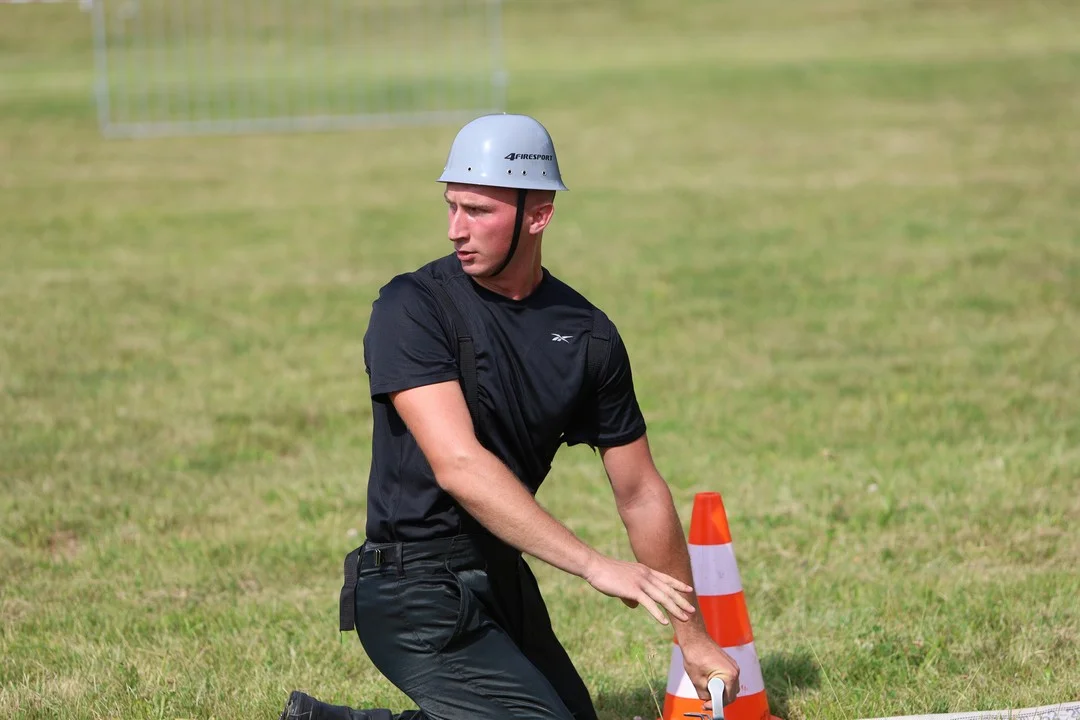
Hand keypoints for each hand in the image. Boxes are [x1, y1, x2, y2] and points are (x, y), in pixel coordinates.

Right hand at [581, 555, 695, 624]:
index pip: (666, 578)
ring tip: (685, 618)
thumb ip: (631, 594)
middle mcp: (646, 575)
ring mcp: (641, 582)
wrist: (595, 566)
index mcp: (645, 570)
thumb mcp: (622, 582)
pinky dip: (658, 614)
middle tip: (692, 610)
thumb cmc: (606, 574)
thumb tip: (635, 605)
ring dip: (675, 609)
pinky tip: (665, 622)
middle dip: (681, 601)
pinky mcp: (633, 590)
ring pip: (662, 598)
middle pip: (668, 590)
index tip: (689, 589)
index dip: (678, 584)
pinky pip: (649, 604)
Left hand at [682, 639, 739, 707]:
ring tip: (706, 688)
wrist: (695, 639)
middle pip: (731, 694)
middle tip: (706, 700)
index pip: (728, 699)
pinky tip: (709, 679)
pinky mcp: (729, 663)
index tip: (707, 705)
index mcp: (729, 676)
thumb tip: (708, 700)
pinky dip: (720, 682)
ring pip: (730, 686)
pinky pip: (728, 678)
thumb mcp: (697, 681)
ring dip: (720, 691)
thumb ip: (705, 695)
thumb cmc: (695, 656)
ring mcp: (733, 666)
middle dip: (719, 698)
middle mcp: (735, 671)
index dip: (716, 705)